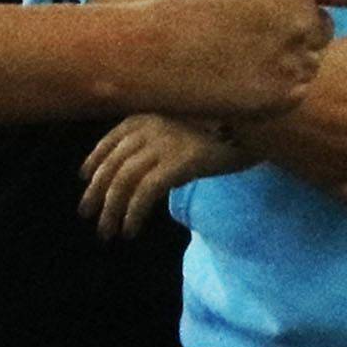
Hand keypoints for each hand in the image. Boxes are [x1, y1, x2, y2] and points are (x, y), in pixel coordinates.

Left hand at [80, 113, 250, 240]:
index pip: (110, 141)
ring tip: (109, 232)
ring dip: (111, 211)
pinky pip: (145, 193)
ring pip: (123, 182)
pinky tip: (131, 229)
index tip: (85, 179)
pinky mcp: (179, 162)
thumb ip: (163, 139)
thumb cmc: (229, 127)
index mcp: (148, 114)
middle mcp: (150, 126)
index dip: (94, 161)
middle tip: (89, 216)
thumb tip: (146, 172)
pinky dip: (133, 213)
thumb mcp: (187, 126)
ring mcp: (164, 143)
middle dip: (96, 194)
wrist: (261, 124)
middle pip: (112, 166)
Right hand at [118, 0, 346, 119]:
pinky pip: (297, 88)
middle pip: (322, 27)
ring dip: (285, 60)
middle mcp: (304, 20)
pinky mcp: (288, 95)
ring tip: (235, 56)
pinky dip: (276, 87)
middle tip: (247, 33)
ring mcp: (298, 61)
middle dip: (297, 31)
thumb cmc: (190, 14)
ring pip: (311, 60)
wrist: (147, 53)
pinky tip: (238, 79)